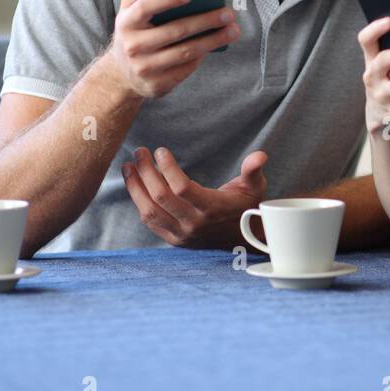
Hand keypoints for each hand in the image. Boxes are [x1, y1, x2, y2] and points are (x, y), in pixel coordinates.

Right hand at [104, 0, 240, 99]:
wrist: (122, 74)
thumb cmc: (134, 33)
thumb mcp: (130, 11)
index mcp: (126, 22)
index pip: (145, 8)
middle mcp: (133, 46)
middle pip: (174, 31)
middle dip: (205, 20)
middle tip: (228, 12)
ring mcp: (145, 67)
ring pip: (186, 52)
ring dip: (213, 40)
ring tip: (233, 29)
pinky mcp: (158, 84)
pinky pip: (187, 68)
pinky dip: (204, 54)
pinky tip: (217, 43)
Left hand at [123, 146, 267, 247]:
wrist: (243, 239)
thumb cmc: (247, 207)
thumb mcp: (254, 187)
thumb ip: (253, 170)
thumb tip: (260, 155)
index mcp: (212, 209)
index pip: (182, 188)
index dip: (168, 168)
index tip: (161, 150)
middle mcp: (194, 224)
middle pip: (161, 197)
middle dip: (146, 172)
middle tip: (140, 152)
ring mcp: (182, 234)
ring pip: (150, 211)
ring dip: (135, 188)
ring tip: (128, 167)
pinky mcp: (174, 239)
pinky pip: (150, 221)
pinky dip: (139, 202)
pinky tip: (135, 185)